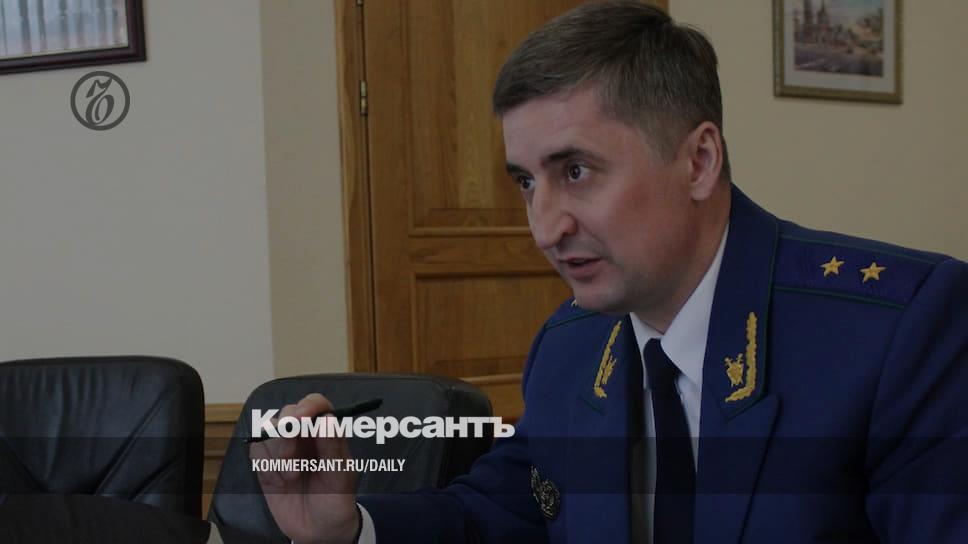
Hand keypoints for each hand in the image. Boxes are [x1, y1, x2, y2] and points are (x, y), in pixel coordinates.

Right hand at [249, 393, 360, 543]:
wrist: (319, 532)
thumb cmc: (336, 501)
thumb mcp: (341, 478)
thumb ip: (334, 448)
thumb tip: (326, 419)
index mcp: (327, 433)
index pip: (317, 405)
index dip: (308, 406)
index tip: (301, 418)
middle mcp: (305, 436)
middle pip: (288, 414)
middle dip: (286, 432)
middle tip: (291, 457)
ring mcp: (284, 449)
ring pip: (269, 432)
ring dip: (277, 455)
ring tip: (292, 478)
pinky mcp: (266, 465)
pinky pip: (256, 451)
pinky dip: (266, 466)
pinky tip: (280, 482)